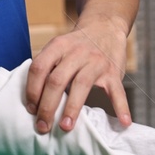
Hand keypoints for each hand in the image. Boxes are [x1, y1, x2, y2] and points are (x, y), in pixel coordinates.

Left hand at [25, 15, 131, 133]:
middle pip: (57, 80)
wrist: (104, 27)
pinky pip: (117, 91)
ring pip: (81, 85)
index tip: (30, 110)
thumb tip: (32, 101)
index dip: (32, 90)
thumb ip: (46, 68)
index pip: (38, 68)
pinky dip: (121, 106)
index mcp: (57, 46)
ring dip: (72, 108)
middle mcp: (76, 53)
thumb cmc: (75, 46)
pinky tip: (123, 122)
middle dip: (47, 106)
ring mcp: (96, 62)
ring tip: (66, 127)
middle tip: (43, 126)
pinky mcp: (113, 72)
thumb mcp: (57, 48)